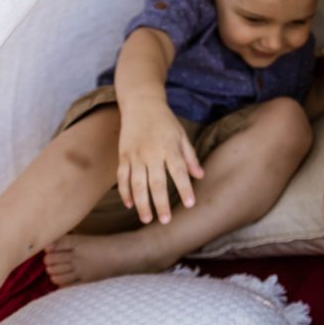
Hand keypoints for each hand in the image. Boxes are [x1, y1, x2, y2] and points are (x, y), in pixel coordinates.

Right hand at [117, 105, 203, 224]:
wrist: (141, 103)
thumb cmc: (165, 121)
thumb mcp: (181, 135)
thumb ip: (190, 157)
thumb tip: (200, 176)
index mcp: (169, 147)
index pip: (178, 171)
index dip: (184, 188)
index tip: (190, 204)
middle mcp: (151, 152)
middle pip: (156, 182)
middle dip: (160, 203)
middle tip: (166, 221)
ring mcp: (135, 154)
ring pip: (136, 184)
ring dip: (141, 203)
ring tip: (146, 219)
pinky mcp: (123, 155)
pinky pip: (122, 177)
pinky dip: (125, 192)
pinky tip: (130, 205)